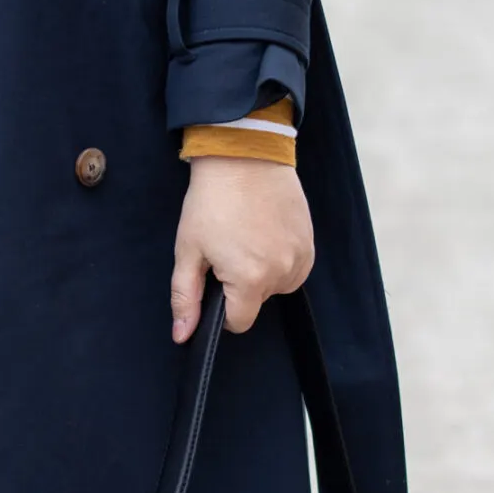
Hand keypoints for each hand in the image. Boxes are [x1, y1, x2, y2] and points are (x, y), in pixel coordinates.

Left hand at [171, 157, 314, 342]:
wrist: (244, 157)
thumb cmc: (212, 201)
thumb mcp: (188, 250)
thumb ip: (185, 297)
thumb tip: (182, 335)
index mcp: (250, 280)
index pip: (239, 322)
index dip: (222, 307)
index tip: (215, 279)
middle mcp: (282, 274)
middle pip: (257, 302)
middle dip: (240, 284)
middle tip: (227, 246)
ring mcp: (300, 257)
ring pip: (277, 286)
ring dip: (262, 272)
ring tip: (246, 236)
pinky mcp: (311, 242)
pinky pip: (294, 268)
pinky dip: (280, 258)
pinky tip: (264, 232)